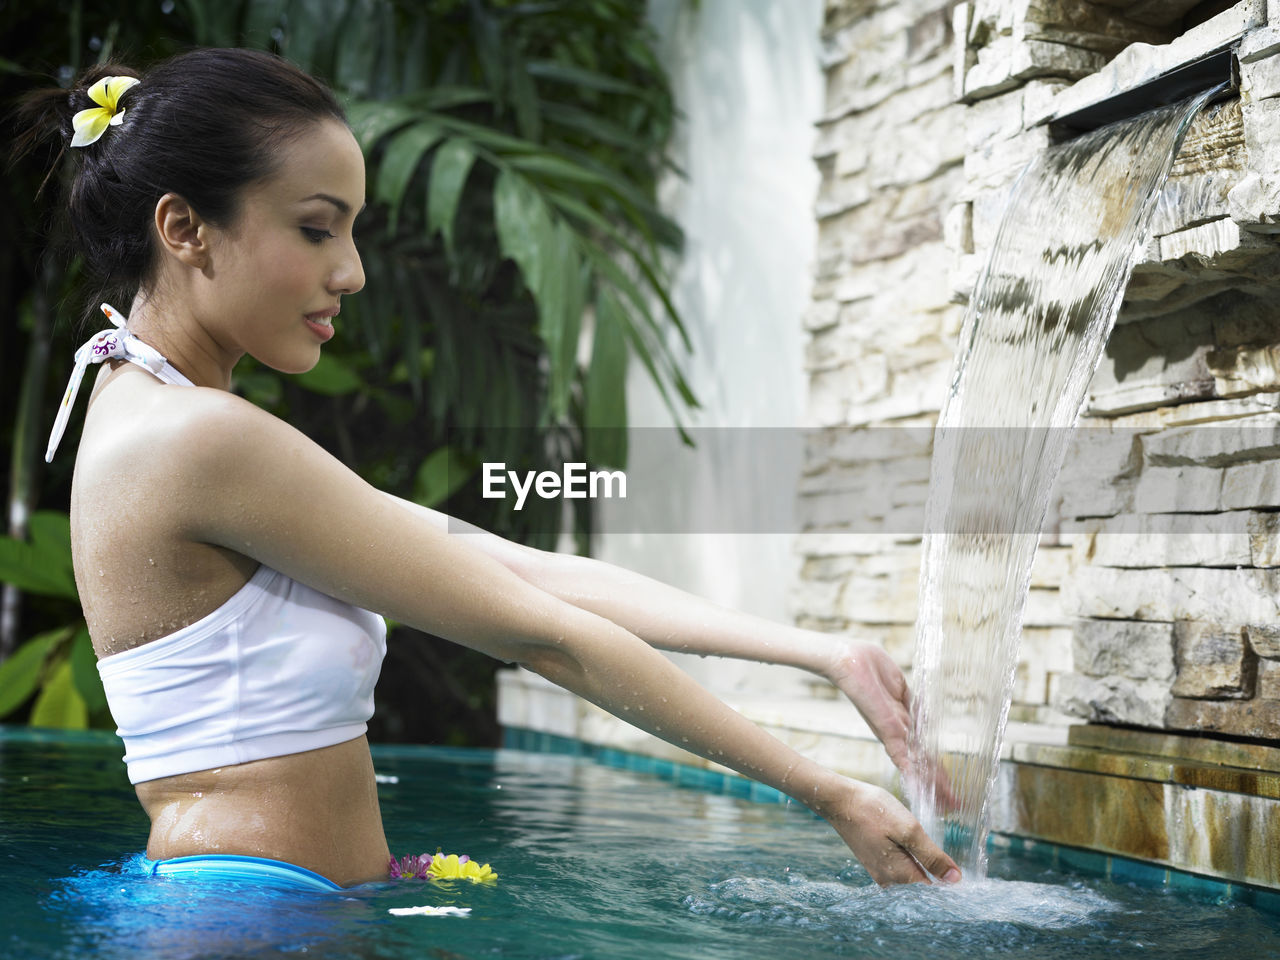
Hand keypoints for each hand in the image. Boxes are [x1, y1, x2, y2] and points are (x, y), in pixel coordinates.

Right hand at [816, 777, 961, 886]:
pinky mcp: (875, 862)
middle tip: (956, 866)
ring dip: (926, 872)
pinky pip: (900, 872)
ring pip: (911, 881)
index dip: (950, 886)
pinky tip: (918, 854)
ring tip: (941, 859)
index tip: (964, 875)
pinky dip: (913, 866)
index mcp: (900, 874)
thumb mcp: (908, 829)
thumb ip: (931, 855)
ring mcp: (880, 872)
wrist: (840, 801)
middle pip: (922, 889)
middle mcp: (889, 880)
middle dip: (939, 880)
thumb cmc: (874, 810)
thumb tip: (955, 879)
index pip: (933, 893)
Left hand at [826, 640, 958, 811]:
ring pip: (916, 763)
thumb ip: (911, 702)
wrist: (846, 659)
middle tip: (952, 805)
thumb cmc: (866, 665)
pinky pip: (901, 754)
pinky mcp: (885, 728)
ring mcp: (891, 731)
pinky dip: (912, 772)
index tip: (949, 786)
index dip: (936, 768)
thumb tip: (923, 711)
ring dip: (931, 784)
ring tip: (945, 804)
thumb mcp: (899, 686)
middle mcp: (896, 731)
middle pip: (922, 762)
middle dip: (937, 784)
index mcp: (900, 721)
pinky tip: (922, 788)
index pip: (923, 750)